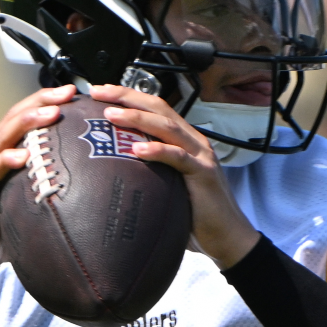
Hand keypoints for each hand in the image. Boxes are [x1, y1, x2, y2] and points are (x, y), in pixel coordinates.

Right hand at [0, 85, 76, 269]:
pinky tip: (22, 156)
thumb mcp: (31, 197)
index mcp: (6, 152)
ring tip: (50, 114)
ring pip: (2, 136)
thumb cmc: (5, 225)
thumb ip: (49, 182)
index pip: (25, 117)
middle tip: (66, 93)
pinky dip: (6, 160)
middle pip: (14, 117)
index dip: (46, 101)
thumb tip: (91, 178)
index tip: (72, 92)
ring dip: (27, 122)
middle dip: (41, 101)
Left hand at [91, 84, 259, 267]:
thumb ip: (150, 168)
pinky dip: (158, 151)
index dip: (128, 96)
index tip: (100, 92)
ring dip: (137, 118)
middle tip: (99, 91)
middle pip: (159, 107)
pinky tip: (137, 150)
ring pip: (167, 127)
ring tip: (112, 116)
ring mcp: (200, 155)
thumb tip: (113, 167)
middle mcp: (193, 141)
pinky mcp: (204, 174)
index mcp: (183, 139)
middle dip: (127, 97)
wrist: (228, 235)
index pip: (154, 107)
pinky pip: (179, 157)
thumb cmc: (195, 211)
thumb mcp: (168, 182)